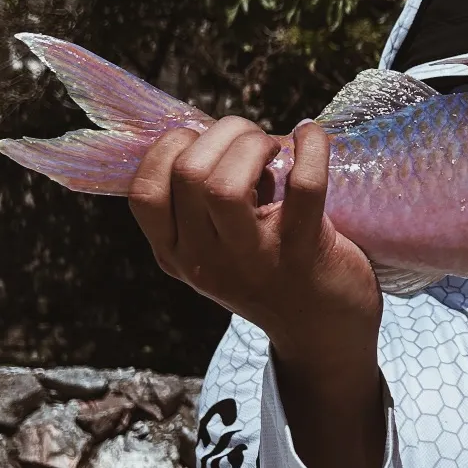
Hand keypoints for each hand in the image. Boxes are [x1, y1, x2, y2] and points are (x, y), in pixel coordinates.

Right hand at [129, 117, 385, 467]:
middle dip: (221, 133)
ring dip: (252, 144)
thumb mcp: (217, 250)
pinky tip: (312, 137)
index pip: (144, 192)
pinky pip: (303, 187)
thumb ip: (201, 205)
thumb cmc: (272, 274)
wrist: (324, 335)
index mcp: (176, 254)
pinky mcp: (304, 253)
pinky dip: (310, 149)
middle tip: (251, 139)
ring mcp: (253, 261)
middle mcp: (205, 261)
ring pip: (225, 184)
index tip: (205, 143)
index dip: (170, 148)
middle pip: (188, 173)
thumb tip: (211, 133)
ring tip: (273, 147)